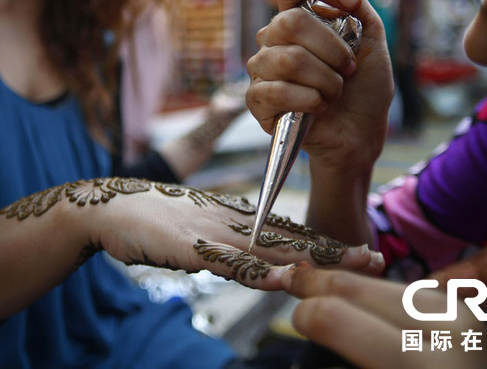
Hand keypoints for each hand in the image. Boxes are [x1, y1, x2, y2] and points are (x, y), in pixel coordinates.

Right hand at [0, 177, 384, 290]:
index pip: (293, 234)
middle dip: (336, 251)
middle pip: (294, 240)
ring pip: (272, 250)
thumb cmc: (154, 222)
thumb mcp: (201, 234)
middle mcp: (235, 224)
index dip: (329, 244)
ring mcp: (215, 234)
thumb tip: (257, 262)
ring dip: (313, 260)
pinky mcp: (192, 247)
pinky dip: (258, 271)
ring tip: (350, 266)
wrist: (110, 207)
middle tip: (376, 258)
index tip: (364, 252)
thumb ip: (230, 247)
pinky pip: (230, 262)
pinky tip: (283, 280)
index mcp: (239, 221)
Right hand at [246, 0, 392, 173]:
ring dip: (326, 81)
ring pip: (288, 60)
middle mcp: (274, 37)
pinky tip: (318, 108)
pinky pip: (275, 91)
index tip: (350, 4)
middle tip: (347, 69)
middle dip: (333, 49)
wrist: (362, 132)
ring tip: (334, 92)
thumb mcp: (372, 40)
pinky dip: (309, 101)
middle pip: (290, 22)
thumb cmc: (364, 86)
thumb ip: (359, 7)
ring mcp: (262, 68)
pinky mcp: (257, 100)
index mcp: (300, 17)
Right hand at [283, 266, 486, 368]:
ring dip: (347, 285)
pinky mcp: (466, 311)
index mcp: (422, 364)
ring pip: (382, 283)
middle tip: (289, 279)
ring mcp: (460, 315)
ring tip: (317, 286)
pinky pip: (405, 292)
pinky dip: (377, 295)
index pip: (339, 317)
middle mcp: (444, 330)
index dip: (307, 312)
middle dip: (318, 284)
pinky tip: (358, 298)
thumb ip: (347, 367)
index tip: (294, 317)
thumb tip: (311, 326)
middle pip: (358, 287)